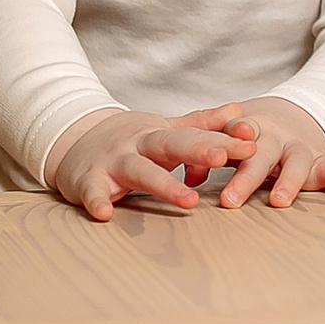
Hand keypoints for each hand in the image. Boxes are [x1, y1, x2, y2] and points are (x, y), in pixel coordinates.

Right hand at [45, 103, 253, 220]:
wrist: (71, 142)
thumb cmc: (127, 141)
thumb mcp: (163, 129)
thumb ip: (201, 124)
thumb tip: (239, 110)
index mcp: (159, 134)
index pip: (195, 135)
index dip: (223, 139)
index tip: (252, 143)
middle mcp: (137, 145)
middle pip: (170, 146)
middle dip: (198, 150)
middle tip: (224, 157)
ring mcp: (111, 162)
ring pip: (140, 171)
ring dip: (164, 184)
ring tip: (189, 201)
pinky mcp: (87, 181)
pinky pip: (92, 192)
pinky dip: (97, 200)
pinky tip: (105, 213)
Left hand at [215, 96, 324, 211]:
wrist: (293, 115)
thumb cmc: (253, 137)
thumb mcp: (230, 139)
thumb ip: (209, 156)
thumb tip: (191, 178)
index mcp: (249, 127)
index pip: (235, 130)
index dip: (226, 141)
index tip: (213, 157)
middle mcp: (276, 137)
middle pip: (261, 153)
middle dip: (247, 176)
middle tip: (230, 201)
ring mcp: (302, 148)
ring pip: (297, 161)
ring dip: (288, 180)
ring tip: (279, 201)